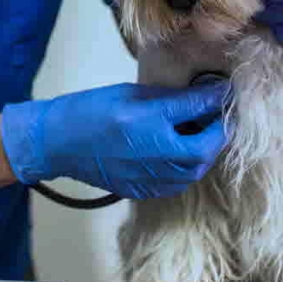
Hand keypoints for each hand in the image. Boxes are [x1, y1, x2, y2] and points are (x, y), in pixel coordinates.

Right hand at [0, 82, 227, 199]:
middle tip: (218, 115)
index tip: (226, 90)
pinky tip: (179, 151)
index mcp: (149, 123)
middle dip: (217, 132)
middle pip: (204, 150)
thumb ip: (170, 98)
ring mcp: (147, 178)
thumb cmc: (89, 110)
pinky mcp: (141, 191)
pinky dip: (185, 167)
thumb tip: (203, 93)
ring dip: (203, 152)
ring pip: (193, 171)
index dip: (216, 98)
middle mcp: (152, 155)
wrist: (56, 143)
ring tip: (201, 132)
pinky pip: (176, 183)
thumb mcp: (131, 94)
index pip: (198, 109)